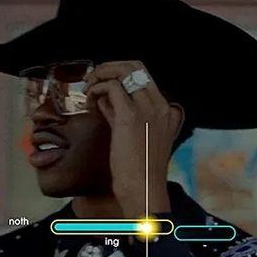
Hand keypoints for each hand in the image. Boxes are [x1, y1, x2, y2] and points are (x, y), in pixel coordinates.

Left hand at [85, 61, 183, 216]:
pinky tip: (90, 100)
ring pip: (122, 71)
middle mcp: (160, 105)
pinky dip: (96, 88)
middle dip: (110, 68)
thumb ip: (122, 114)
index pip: (144, 76)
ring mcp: (147, 109)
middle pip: (135, 66)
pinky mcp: (130, 115)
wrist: (143, 189)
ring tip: (89, 88)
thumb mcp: (133, 137)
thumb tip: (105, 98)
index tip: (105, 87)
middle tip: (94, 80)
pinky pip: (111, 86)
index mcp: (167, 110)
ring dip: (101, 75)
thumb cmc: (138, 170)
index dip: (120, 76)